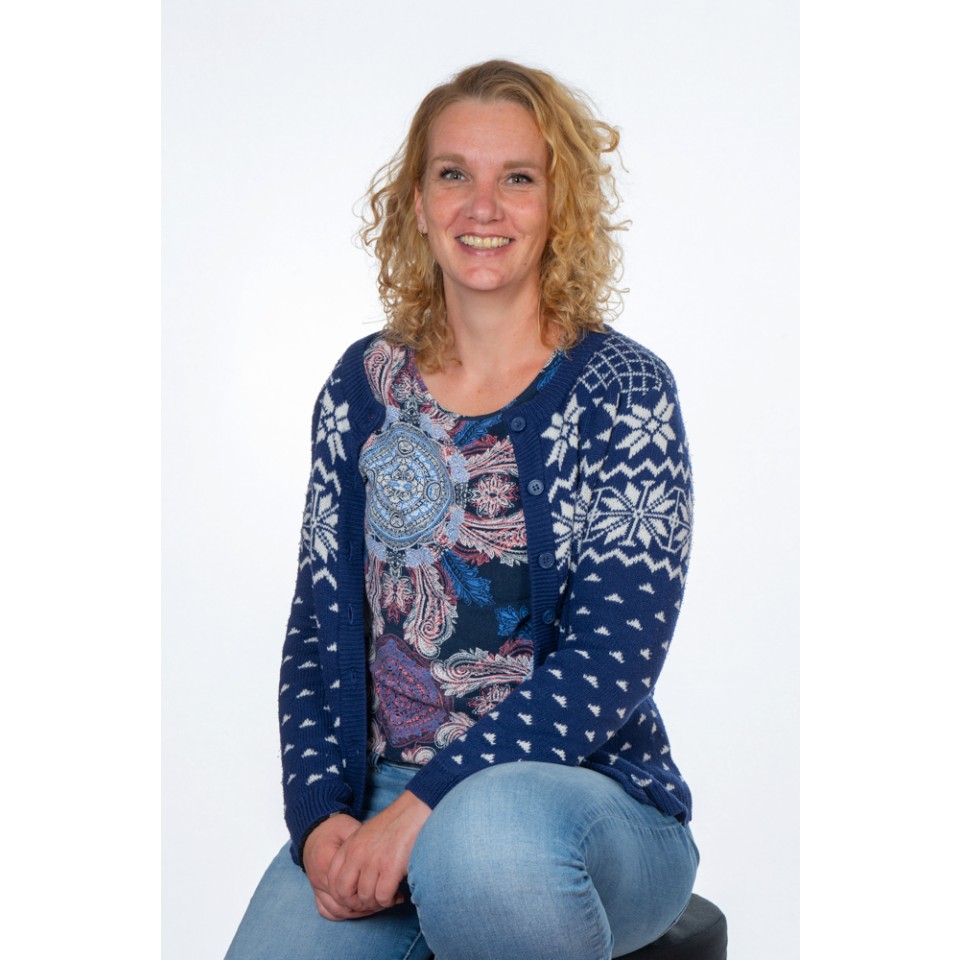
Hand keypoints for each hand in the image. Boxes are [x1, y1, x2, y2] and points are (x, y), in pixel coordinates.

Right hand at [303, 814, 378, 920]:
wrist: (315, 831)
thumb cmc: (335, 828)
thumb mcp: (350, 828)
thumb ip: (362, 842)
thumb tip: (384, 856)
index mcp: (326, 859)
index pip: (348, 885)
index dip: (368, 890)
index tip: (384, 888)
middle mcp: (318, 877)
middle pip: (343, 901)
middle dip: (365, 905)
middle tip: (383, 901)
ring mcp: (315, 887)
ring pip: (336, 910)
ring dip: (356, 912)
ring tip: (375, 906)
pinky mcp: (316, 891)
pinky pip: (327, 910)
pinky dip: (343, 914)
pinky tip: (358, 910)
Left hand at [327, 790, 430, 913]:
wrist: (414, 810)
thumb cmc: (394, 824)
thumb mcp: (365, 835)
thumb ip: (354, 855)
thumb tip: (353, 884)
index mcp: (349, 846)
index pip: (332, 880)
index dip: (342, 895)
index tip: (357, 897)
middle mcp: (357, 854)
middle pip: (344, 893)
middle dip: (357, 904)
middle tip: (372, 902)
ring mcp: (373, 861)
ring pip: (365, 898)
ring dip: (377, 904)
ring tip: (388, 898)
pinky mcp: (391, 867)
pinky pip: (382, 897)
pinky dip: (389, 901)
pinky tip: (397, 895)